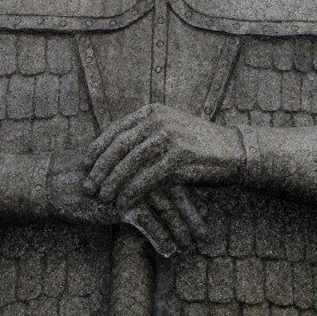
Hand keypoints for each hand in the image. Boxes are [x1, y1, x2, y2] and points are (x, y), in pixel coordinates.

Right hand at [47, 145, 204, 255]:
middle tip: (206, 234)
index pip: (177, 174)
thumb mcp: (120, 171)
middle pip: (178, 191)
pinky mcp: (122, 201)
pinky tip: (170, 252)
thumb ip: (142, 173)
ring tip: (191, 247)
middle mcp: (143, 166)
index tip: (207, 211)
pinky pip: (149, 224)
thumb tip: (167, 187)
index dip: (193, 195)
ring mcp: (134, 183)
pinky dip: (161, 238)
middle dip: (193, 215)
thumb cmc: (91, 177)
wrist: (58, 181)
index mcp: (145, 155)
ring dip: (182, 230)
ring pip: (168, 209)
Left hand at [82, 103, 244, 209]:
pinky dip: (132, 192)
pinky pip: (147, 177)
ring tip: (102, 198)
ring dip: (113, 182)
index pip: (117, 129)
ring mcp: (170, 136)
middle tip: (88, 186)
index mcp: (154, 111)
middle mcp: (159, 119)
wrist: (233, 152)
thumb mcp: (170, 131)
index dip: (98, 148)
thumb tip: (114, 147)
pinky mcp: (180, 156)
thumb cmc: (198, 146)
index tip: (84, 165)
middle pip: (120, 145)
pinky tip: (123, 204)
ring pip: (131, 162)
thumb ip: (145, 134)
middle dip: (100, 167)